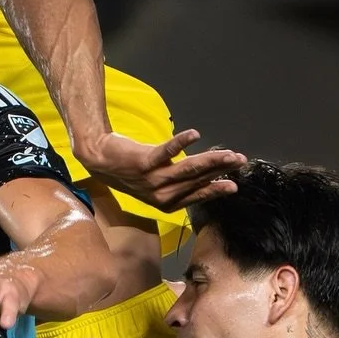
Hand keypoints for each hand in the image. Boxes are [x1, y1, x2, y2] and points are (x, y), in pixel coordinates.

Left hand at [72, 130, 245, 209]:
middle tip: (239, 161)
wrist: (99, 159)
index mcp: (165, 203)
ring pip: (186, 170)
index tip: (234, 184)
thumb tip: (205, 174)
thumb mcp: (156, 182)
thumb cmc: (130, 170)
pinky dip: (180, 143)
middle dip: (219, 171)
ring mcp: (151, 180)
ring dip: (209, 161)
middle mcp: (159, 195)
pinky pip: (165, 151)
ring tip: (228, 154)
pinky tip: (195, 135)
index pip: (196, 195)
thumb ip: (178, 180)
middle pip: (196, 181)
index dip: (215, 189)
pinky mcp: (143, 162)